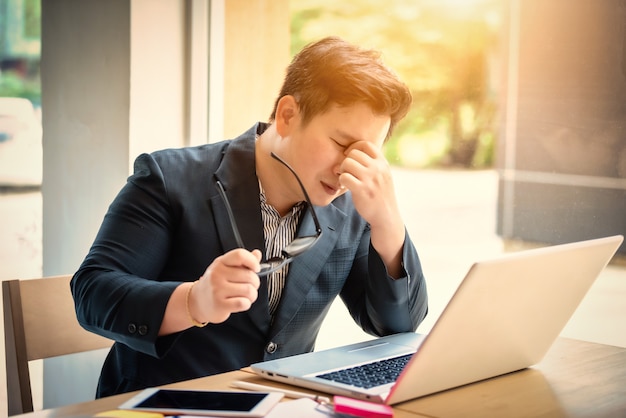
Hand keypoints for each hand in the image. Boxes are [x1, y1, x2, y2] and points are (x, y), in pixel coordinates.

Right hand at [189, 249, 261, 323]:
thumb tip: (257, 254)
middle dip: (255, 283)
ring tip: (246, 296)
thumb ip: (243, 262)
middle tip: (249, 286)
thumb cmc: (215, 284)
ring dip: (252, 295)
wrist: (197, 301)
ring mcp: (217, 289)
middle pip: (249, 275)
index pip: (240, 255)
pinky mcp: (219, 304)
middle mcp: (217, 274)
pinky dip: (247, 304)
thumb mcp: (226, 269)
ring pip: (249, 290)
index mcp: (221, 262)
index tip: (256, 269)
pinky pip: (243, 303)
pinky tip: (240, 303)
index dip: (253, 261)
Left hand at [339, 142, 405, 276]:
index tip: (350, 157)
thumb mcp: (383, 175)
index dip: (354, 147)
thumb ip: (373, 163)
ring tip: (345, 178)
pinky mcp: (361, 190)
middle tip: (345, 171)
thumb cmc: (381, 195)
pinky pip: (344, 177)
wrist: (386, 215)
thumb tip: (353, 152)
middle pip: (353, 153)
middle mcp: (377, 169)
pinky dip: (341, 181)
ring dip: (342, 170)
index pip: (366, 144)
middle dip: (346, 161)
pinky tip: (344, 186)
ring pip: (347, 163)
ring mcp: (370, 179)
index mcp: (383, 163)